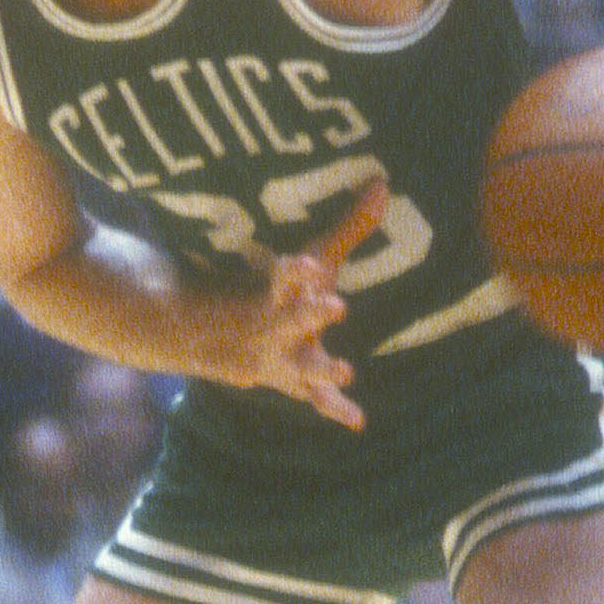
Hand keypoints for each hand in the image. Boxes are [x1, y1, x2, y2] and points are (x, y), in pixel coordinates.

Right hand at [225, 174, 389, 430]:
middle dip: (310, 313)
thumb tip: (383, 184)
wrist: (220, 336)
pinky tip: (359, 420)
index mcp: (278, 290)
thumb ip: (349, 227)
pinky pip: (315, 397)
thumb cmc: (279, 289)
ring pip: (301, 362)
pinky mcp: (293, 380)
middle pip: (293, 317)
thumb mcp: (311, 258)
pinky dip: (336, 408)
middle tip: (335, 305)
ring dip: (323, 368)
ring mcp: (282, 356)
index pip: (283, 275)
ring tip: (346, 370)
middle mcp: (277, 323)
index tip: (306, 264)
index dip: (293, 271)